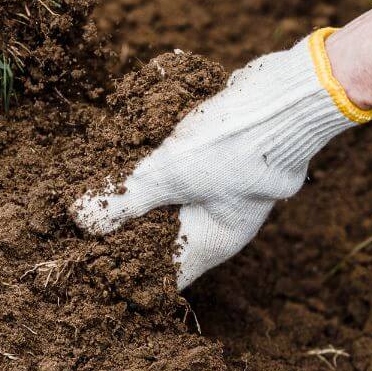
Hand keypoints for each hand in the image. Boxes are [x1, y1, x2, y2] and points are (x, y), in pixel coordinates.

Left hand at [73, 29, 371, 288]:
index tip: (89, 262)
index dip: (126, 272)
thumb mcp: (168, 172)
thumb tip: (82, 221)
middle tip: (83, 217)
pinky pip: (183, 166)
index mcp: (211, 242)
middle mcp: (220, 223)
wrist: (289, 96)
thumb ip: (124, 198)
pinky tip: (130, 145)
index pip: (163, 274)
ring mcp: (224, 189)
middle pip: (162, 235)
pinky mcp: (224, 157)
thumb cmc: (236, 144)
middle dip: (124, 225)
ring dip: (139, 188)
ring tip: (97, 181)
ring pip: (171, 196)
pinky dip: (158, 160)